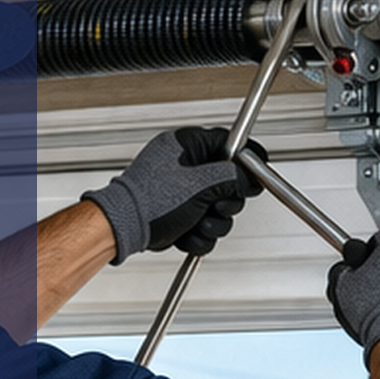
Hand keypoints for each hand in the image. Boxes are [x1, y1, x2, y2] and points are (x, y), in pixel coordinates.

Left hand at [81, 127, 265, 263]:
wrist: (124, 228)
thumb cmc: (149, 201)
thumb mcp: (201, 185)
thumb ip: (232, 177)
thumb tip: (249, 177)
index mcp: (187, 146)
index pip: (228, 145)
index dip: (246, 161)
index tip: (255, 175)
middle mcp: (185, 165)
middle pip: (228, 182)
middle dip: (224, 203)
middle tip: (216, 206)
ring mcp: (182, 190)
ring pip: (218, 208)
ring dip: (212, 223)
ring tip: (196, 223)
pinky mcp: (180, 212)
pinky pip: (204, 223)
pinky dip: (199, 234)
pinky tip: (186, 233)